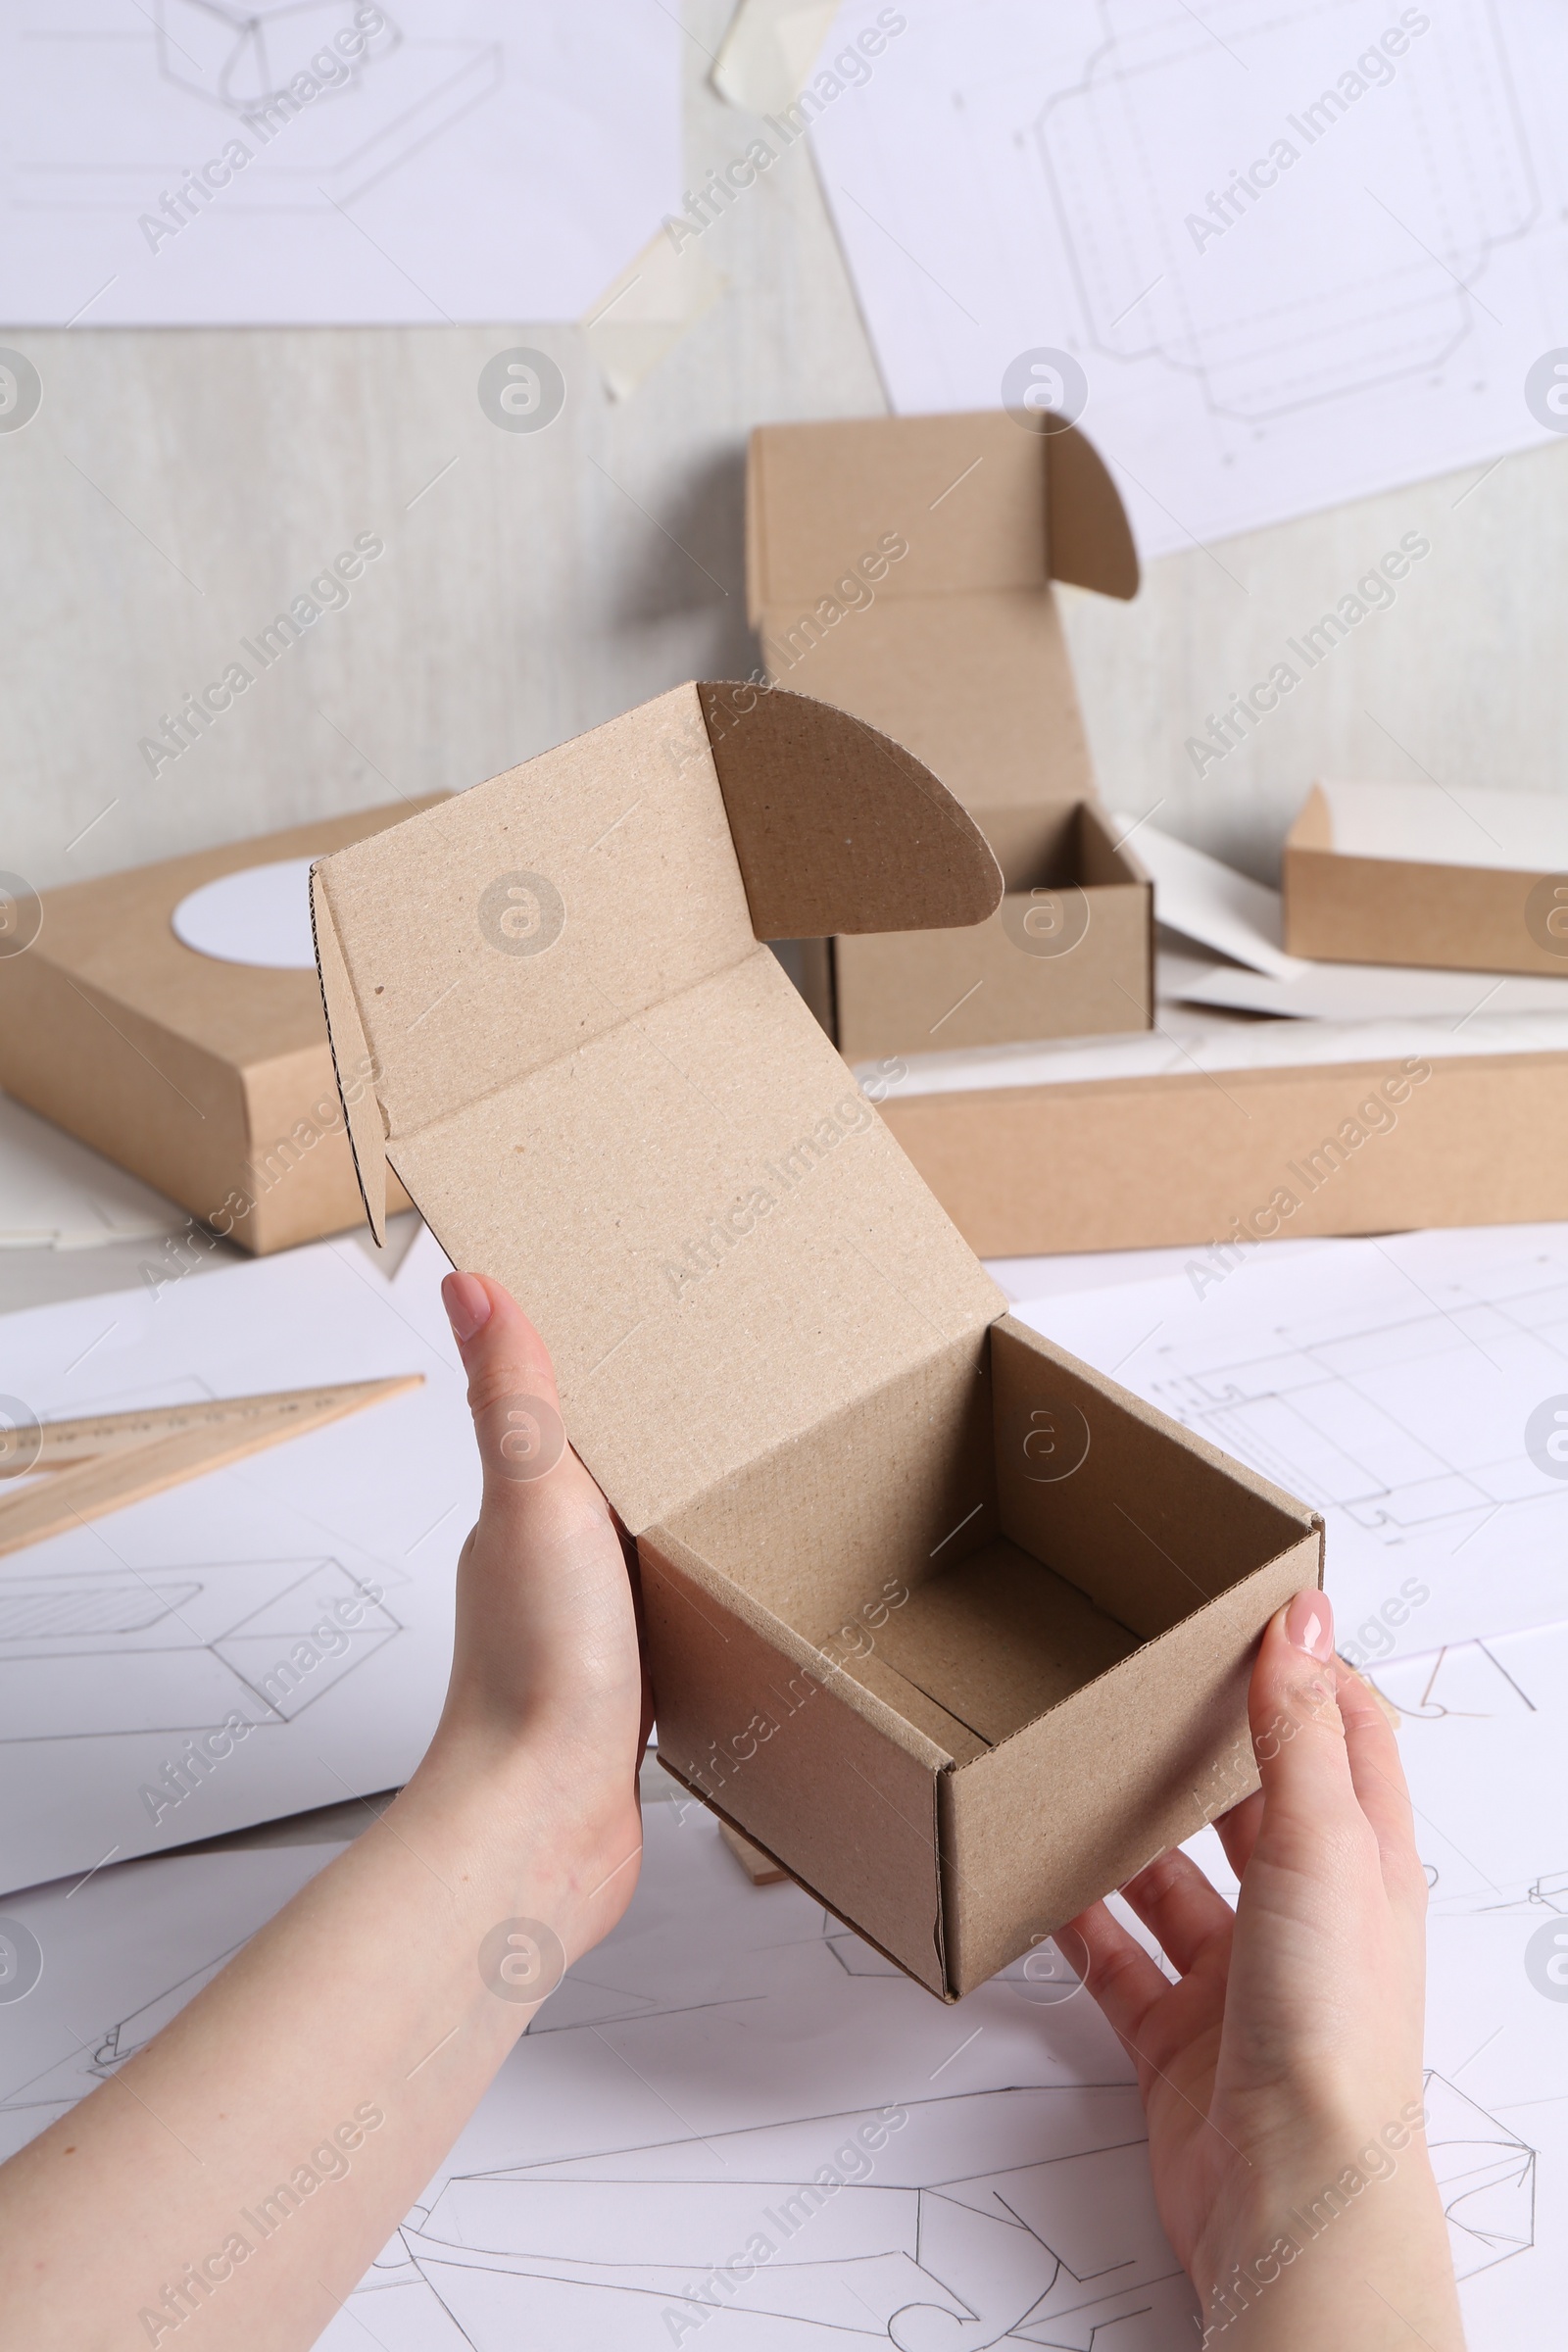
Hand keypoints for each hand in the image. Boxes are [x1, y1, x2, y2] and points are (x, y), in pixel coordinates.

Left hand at [0, 1272, 650, 2351]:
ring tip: (742, 1474)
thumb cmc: (536, 1669)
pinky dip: (691, 1592)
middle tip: (721, 1386)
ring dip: (672, 1515)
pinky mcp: (626, 1692)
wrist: (545, 1822)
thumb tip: (467, 1283)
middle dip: (648, 1435)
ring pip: (634, 1549)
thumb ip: (513, 1397)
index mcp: (520, 1512)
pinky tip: (731, 1591)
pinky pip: (665, 1618)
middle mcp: (542, 1568)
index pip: (558, 1414)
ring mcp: (582, 1633)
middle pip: (600, 1478)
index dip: (595, 1362)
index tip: (640, 1312)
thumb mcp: (535, 1501)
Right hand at [1065, 1591, 1463, 2347]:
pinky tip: (1038, 1887)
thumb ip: (1299, 1729)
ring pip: (1171, 1883)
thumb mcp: (1321, 1845)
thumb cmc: (1334, 2031)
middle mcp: (1306, 1915)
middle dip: (1197, 1751)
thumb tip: (1304, 1616)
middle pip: (1250, 1807)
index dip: (1308, 1675)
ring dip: (1125, 1837)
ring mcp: (1240, 1977)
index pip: (1346, 1740)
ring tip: (1071, 1776)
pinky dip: (1076, 1924)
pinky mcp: (1177, 2036)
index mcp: (1362, 1862)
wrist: (1291, 2189)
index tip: (1249, 1618)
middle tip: (1136, 1688)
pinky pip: (1115, 1962)